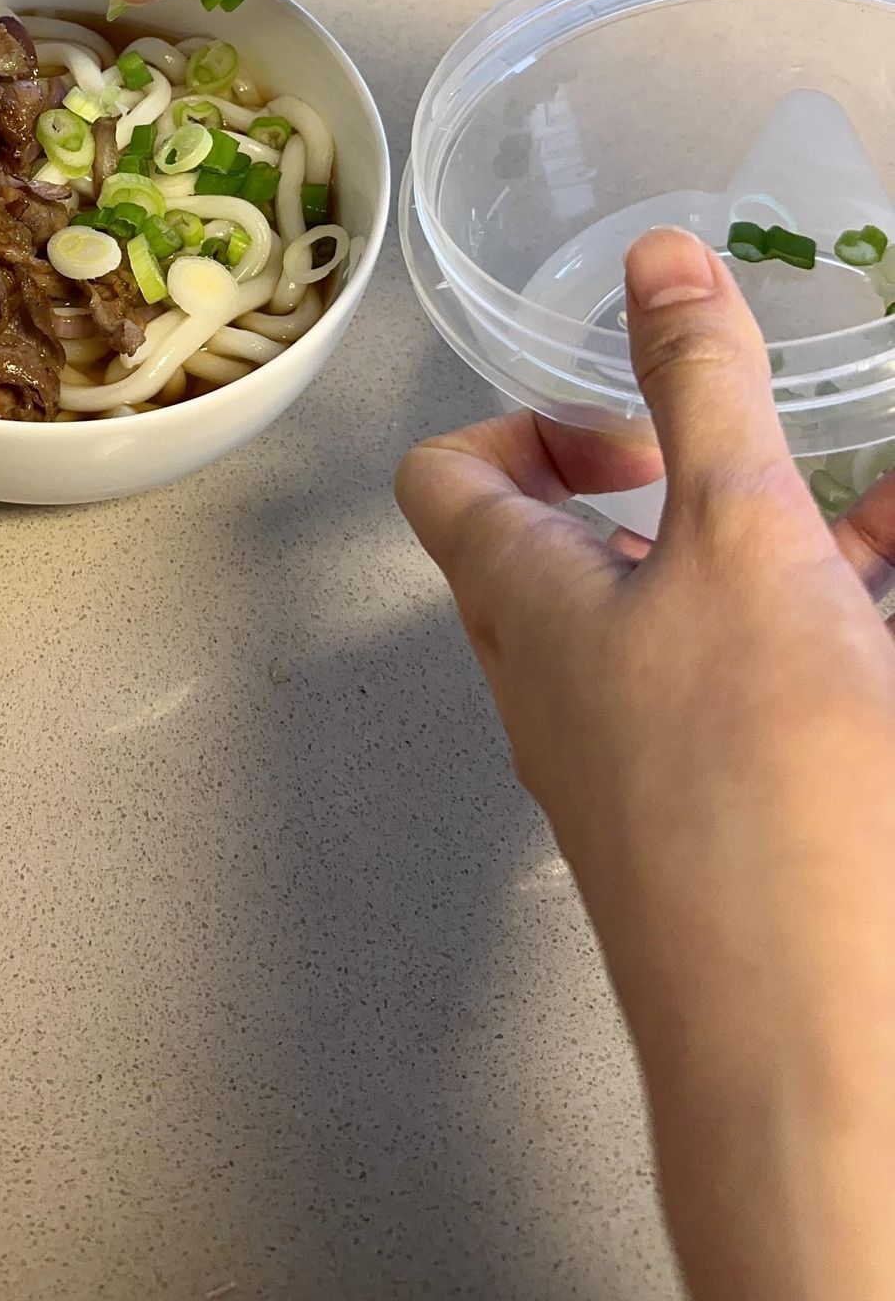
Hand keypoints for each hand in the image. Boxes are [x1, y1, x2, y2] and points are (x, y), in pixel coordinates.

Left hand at [398, 228, 894, 1300]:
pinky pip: (769, 703)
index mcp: (528, 603)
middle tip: (783, 468)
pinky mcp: (734, 834)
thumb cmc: (761, 786)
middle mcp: (566, 686)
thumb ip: (699, 388)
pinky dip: (834, 640)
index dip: (523, 424)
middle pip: (588, 550)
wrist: (819, 1052)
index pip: (450, 479)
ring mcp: (648, 769)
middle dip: (696, 485)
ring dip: (791, 559)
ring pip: (705, 625)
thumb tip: (652, 248)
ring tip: (883, 526)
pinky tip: (892, 615)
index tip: (636, 426)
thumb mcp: (741, 540)